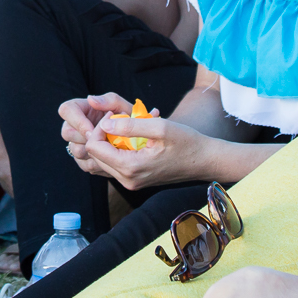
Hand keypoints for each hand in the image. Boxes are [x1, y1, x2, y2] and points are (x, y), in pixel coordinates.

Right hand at [57, 91, 131, 174]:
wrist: (139, 138)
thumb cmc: (130, 118)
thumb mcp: (123, 106)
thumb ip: (109, 100)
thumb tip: (91, 99)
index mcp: (82, 109)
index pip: (66, 110)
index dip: (77, 122)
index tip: (93, 130)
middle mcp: (76, 126)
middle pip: (67, 133)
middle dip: (85, 138)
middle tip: (105, 141)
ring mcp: (78, 144)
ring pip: (75, 151)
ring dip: (93, 152)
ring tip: (111, 149)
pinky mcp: (85, 160)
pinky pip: (85, 165)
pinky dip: (98, 164)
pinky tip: (112, 159)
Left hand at [81, 112, 212, 191]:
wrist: (203, 160)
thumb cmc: (186, 142)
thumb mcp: (160, 128)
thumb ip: (130, 126)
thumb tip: (104, 124)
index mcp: (130, 167)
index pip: (93, 147)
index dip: (99, 128)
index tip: (115, 116)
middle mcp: (127, 180)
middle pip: (94, 155)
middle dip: (101, 134)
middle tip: (119, 120)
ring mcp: (130, 182)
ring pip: (102, 161)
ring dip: (108, 142)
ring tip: (124, 127)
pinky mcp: (134, 180)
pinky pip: (113, 165)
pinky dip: (115, 149)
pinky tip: (129, 138)